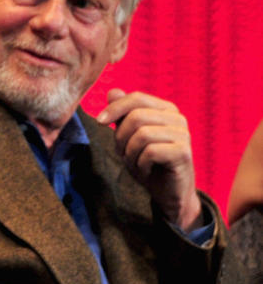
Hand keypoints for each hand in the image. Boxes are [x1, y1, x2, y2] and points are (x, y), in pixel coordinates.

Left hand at [96, 89, 201, 231]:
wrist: (167, 191)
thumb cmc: (147, 162)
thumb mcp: (128, 137)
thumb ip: (122, 115)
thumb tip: (112, 91)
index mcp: (165, 109)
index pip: (136, 97)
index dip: (114, 108)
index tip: (99, 122)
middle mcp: (177, 118)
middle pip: (137, 117)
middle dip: (121, 137)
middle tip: (124, 153)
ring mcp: (183, 134)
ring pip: (142, 135)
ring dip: (130, 153)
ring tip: (136, 162)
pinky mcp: (184, 152)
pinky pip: (151, 152)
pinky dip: (140, 164)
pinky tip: (146, 170)